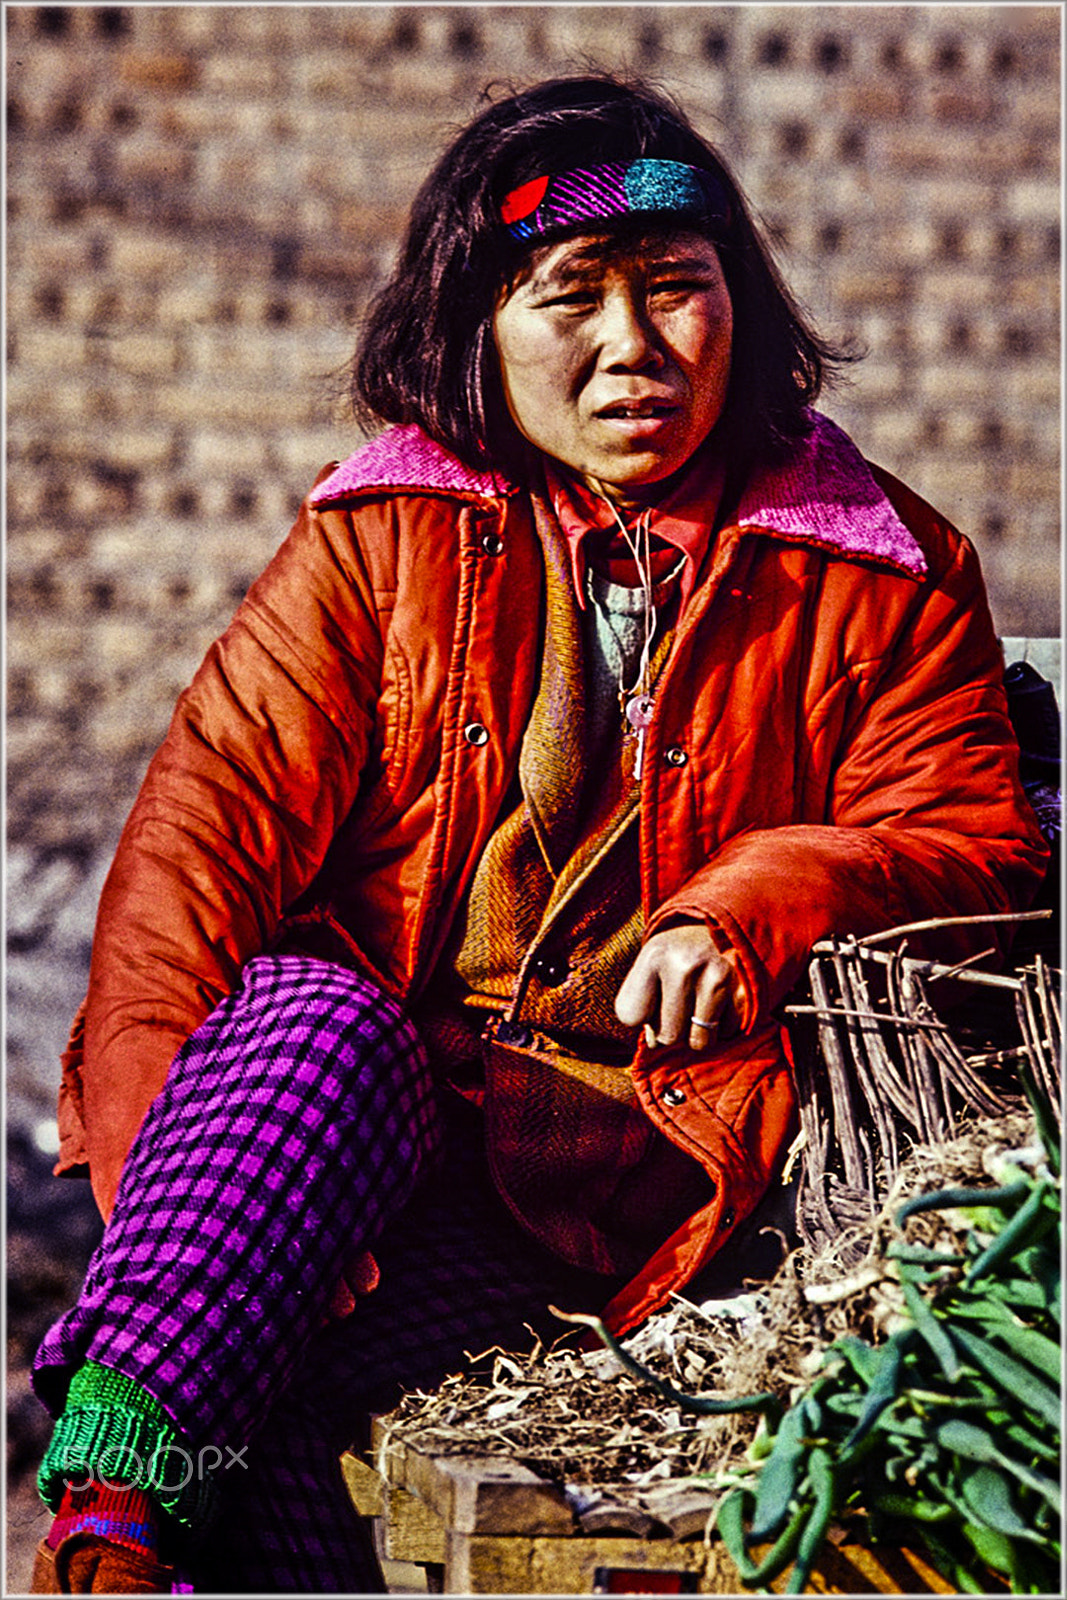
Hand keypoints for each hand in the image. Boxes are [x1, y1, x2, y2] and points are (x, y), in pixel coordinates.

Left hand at [615, 922, 739, 1051]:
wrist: (727, 924)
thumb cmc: (680, 952)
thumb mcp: (652, 964)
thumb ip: (642, 1005)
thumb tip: (655, 1044)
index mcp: (655, 954)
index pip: (630, 1015)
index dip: (640, 1014)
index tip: (651, 997)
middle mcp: (686, 965)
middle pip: (667, 1036)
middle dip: (671, 1029)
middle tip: (679, 1004)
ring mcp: (719, 978)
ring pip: (699, 1042)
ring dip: (697, 1032)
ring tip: (699, 1004)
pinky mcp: (746, 992)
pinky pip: (726, 1035)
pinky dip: (723, 1025)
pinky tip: (722, 1000)